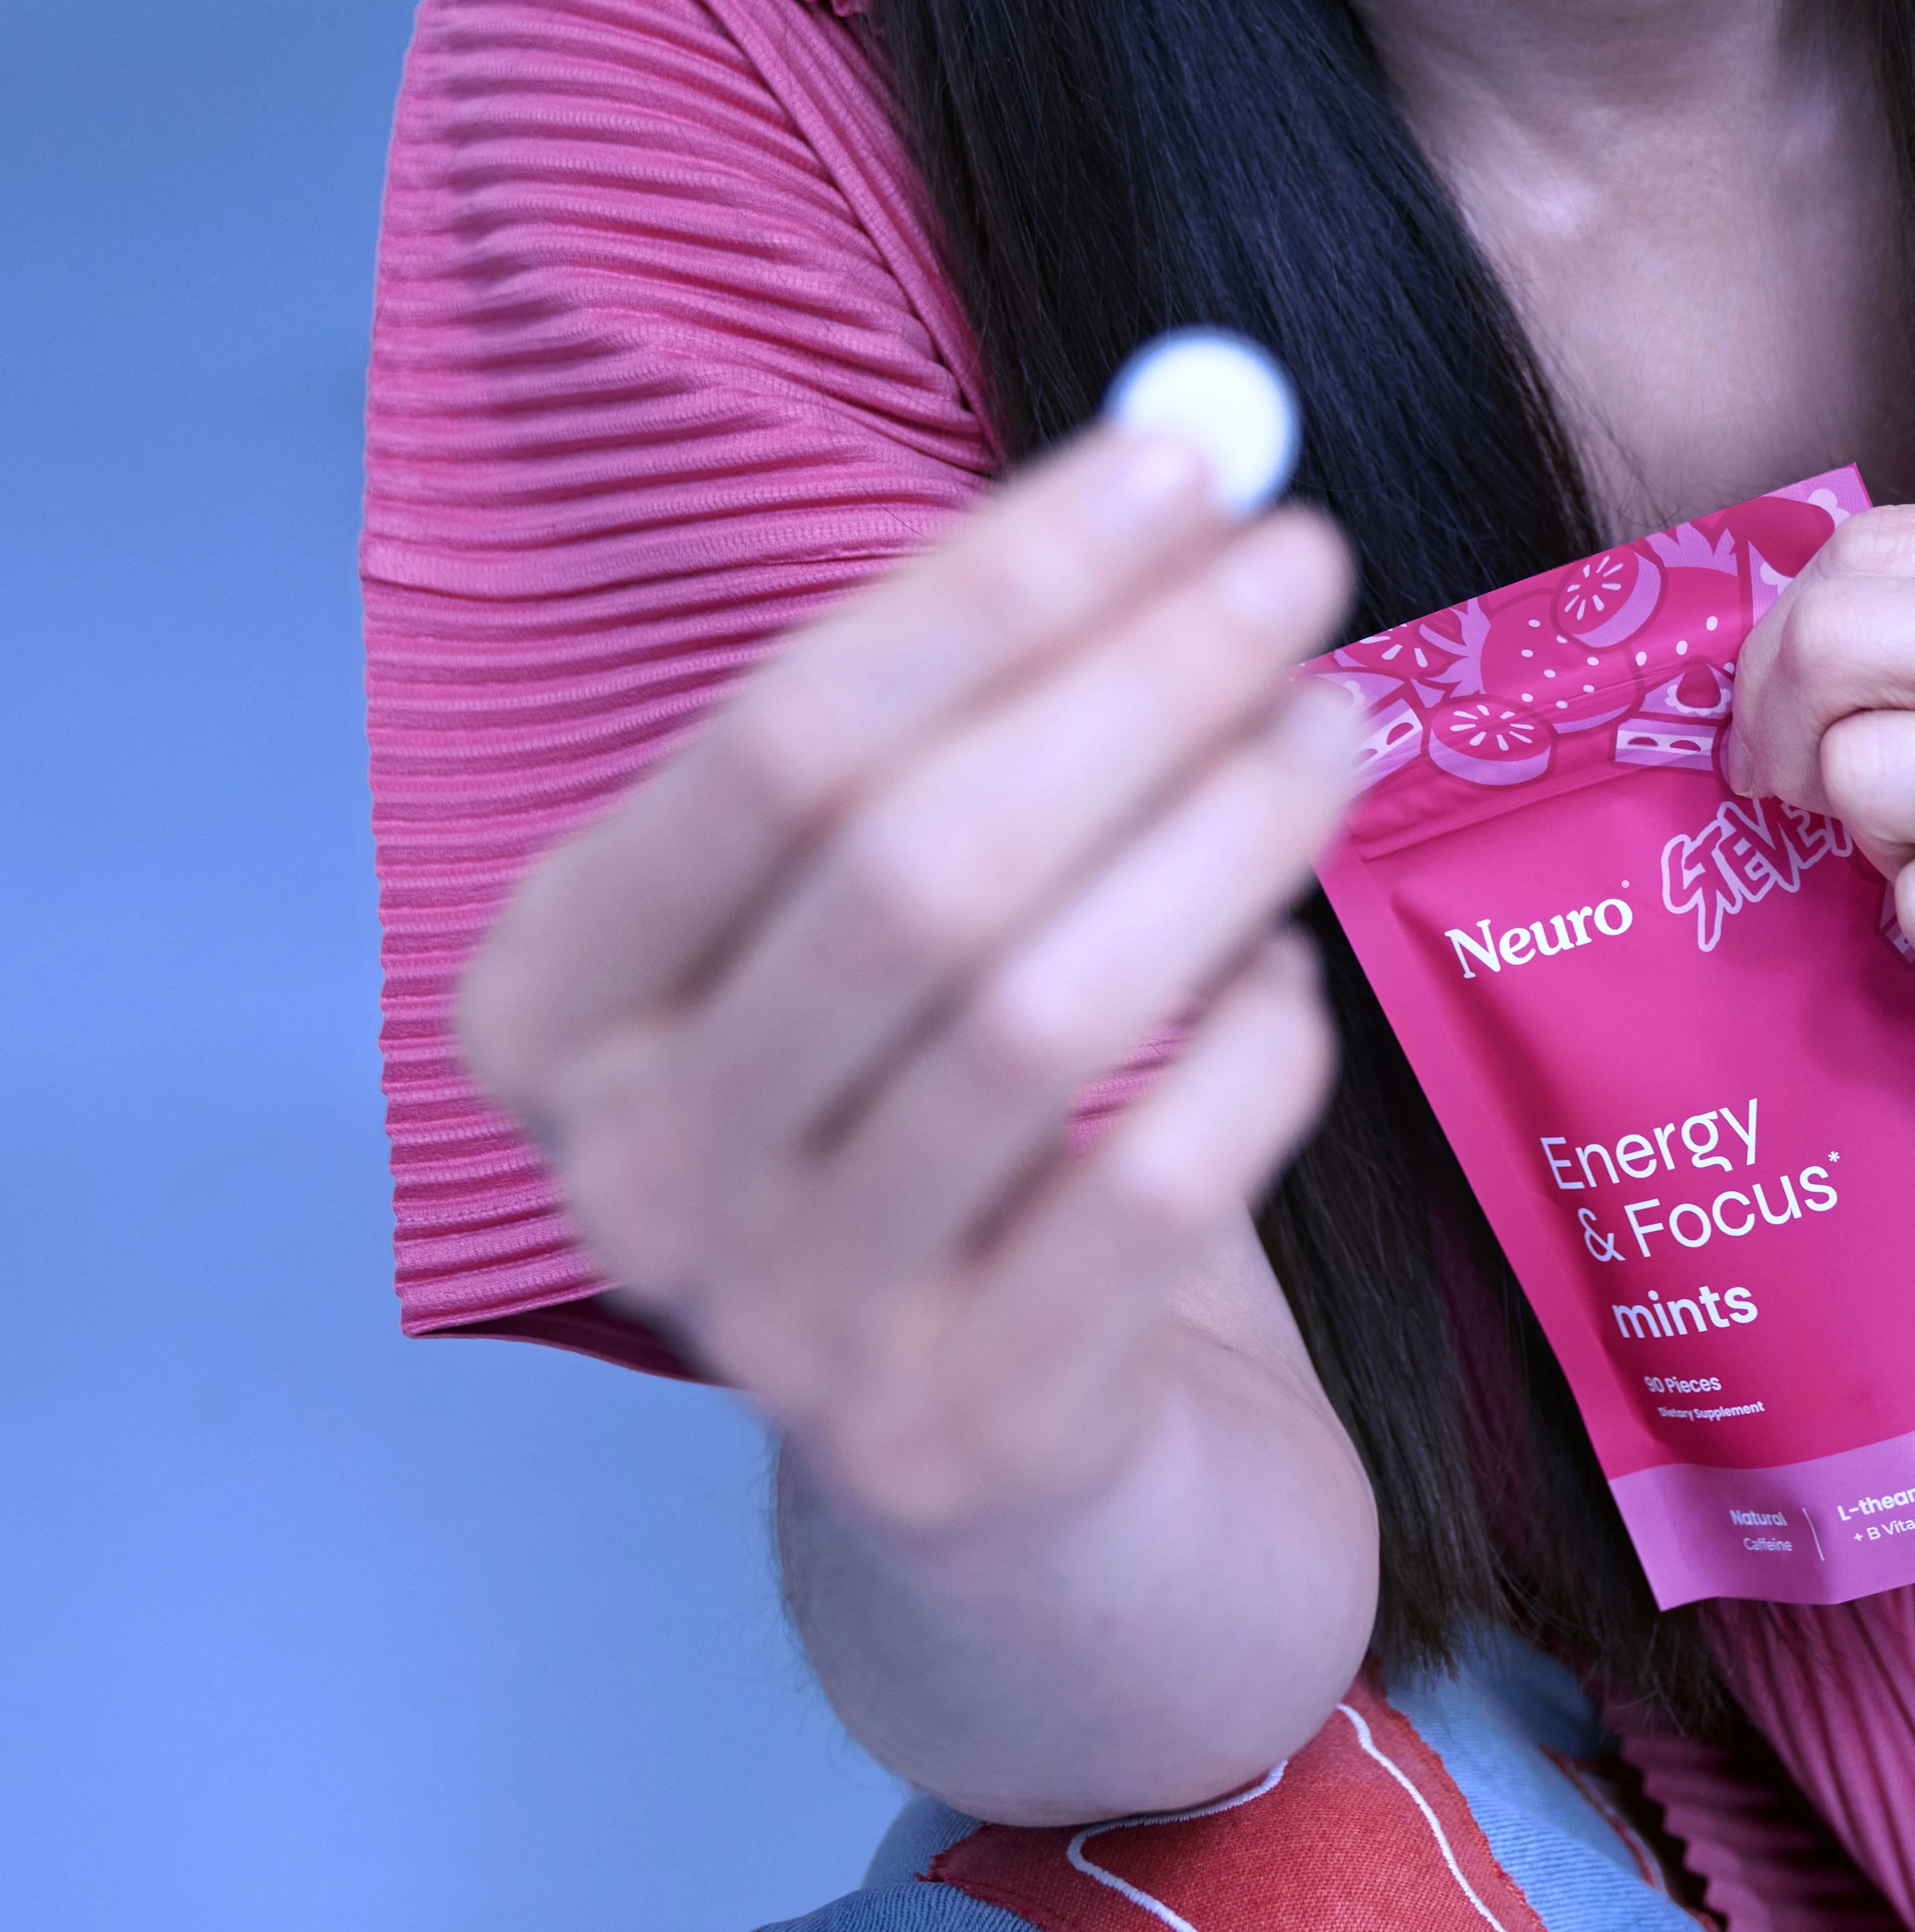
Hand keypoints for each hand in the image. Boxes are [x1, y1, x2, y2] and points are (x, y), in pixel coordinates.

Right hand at [457, 420, 1369, 1546]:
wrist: (997, 1471)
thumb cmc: (940, 1112)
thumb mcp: (864, 917)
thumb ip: (971, 707)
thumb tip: (1185, 467)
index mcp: (554, 997)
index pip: (780, 739)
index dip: (998, 582)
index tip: (1190, 460)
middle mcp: (634, 1169)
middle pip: (913, 866)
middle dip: (1137, 683)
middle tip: (1303, 564)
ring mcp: (785, 1326)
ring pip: (1039, 1019)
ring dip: (1224, 834)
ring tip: (1343, 723)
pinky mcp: (962, 1440)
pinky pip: (1149, 1190)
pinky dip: (1253, 1052)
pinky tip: (1292, 974)